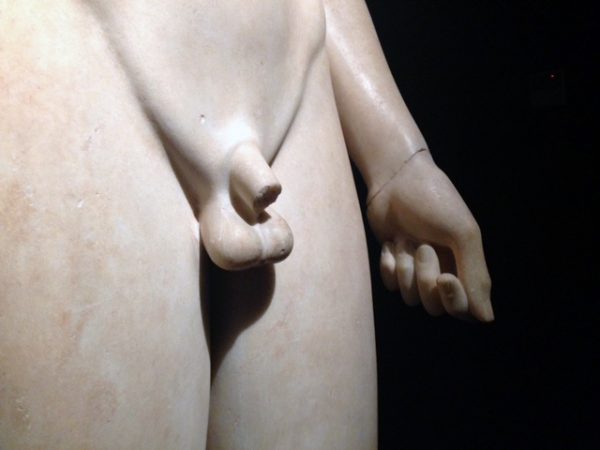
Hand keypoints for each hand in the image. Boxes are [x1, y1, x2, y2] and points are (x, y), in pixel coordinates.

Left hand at [366, 150, 492, 321]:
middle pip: (435, 307)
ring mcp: (416, 270)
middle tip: (423, 246)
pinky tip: (393, 241)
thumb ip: (475, 276)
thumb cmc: (435, 200)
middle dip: (426, 279)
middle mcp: (443, 272)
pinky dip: (390, 264)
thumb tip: (486, 319)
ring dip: (406, 268)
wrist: (396, 179)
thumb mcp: (463, 234)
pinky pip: (390, 284)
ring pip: (410, 297)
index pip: (465, 309)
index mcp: (467, 266)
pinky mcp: (394, 264)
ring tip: (407, 239)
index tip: (445, 278)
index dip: (455, 300)